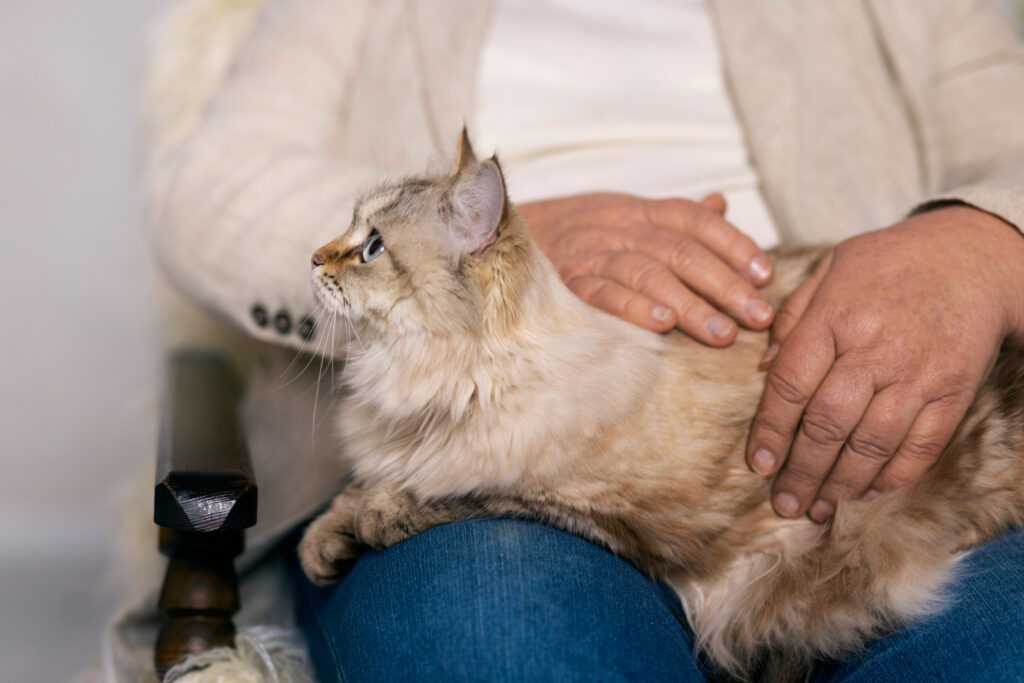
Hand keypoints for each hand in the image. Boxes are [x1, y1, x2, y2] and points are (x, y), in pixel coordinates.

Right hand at [518, 192, 774, 345]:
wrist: (496, 238)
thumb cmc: (573, 234)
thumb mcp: (621, 214)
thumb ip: (672, 215)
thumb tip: (721, 204)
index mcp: (635, 210)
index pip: (693, 219)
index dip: (733, 244)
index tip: (765, 274)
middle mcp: (615, 226)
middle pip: (680, 250)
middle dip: (724, 284)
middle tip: (759, 315)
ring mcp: (588, 254)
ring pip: (647, 273)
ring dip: (689, 304)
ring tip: (722, 334)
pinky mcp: (563, 285)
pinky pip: (600, 294)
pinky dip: (632, 308)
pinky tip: (662, 326)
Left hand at [747, 206, 1023, 521]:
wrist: (972, 255)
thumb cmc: (889, 263)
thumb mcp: (830, 268)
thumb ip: (793, 317)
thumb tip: (763, 369)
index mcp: (835, 317)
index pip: (791, 384)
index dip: (770, 429)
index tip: (758, 463)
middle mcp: (876, 349)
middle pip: (828, 423)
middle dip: (801, 470)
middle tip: (784, 502)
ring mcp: (918, 374)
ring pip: (872, 443)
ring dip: (841, 483)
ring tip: (818, 507)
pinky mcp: (953, 392)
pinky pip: (921, 446)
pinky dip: (892, 476)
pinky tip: (866, 492)